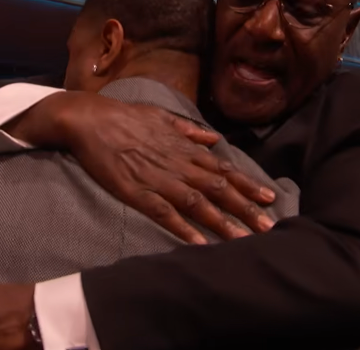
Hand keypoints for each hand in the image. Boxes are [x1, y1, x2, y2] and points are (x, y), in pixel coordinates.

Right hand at [24, 92, 276, 243]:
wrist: (89, 119)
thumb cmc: (124, 116)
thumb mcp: (161, 116)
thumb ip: (189, 130)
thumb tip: (213, 139)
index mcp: (184, 148)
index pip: (223, 169)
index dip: (247, 185)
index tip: (269, 198)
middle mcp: (177, 164)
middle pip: (218, 189)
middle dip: (245, 209)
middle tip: (269, 227)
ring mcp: (158, 179)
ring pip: (197, 204)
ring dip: (222, 223)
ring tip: (244, 240)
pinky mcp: (137, 192)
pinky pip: (164, 213)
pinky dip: (183, 228)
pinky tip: (199, 244)